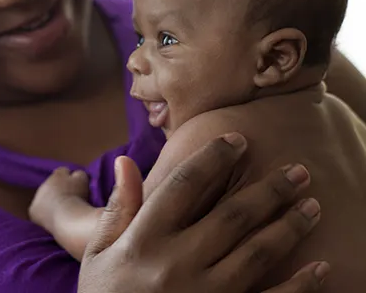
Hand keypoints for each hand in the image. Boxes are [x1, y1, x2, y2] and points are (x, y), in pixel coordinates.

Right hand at [78, 134, 327, 292]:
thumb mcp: (97, 253)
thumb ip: (117, 209)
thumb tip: (125, 161)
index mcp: (143, 240)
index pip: (183, 185)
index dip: (213, 158)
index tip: (237, 140)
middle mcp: (175, 264)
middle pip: (232, 216)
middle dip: (269, 189)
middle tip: (297, 170)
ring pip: (257, 253)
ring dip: (289, 226)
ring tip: (313, 205)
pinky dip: (299, 286)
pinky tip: (321, 267)